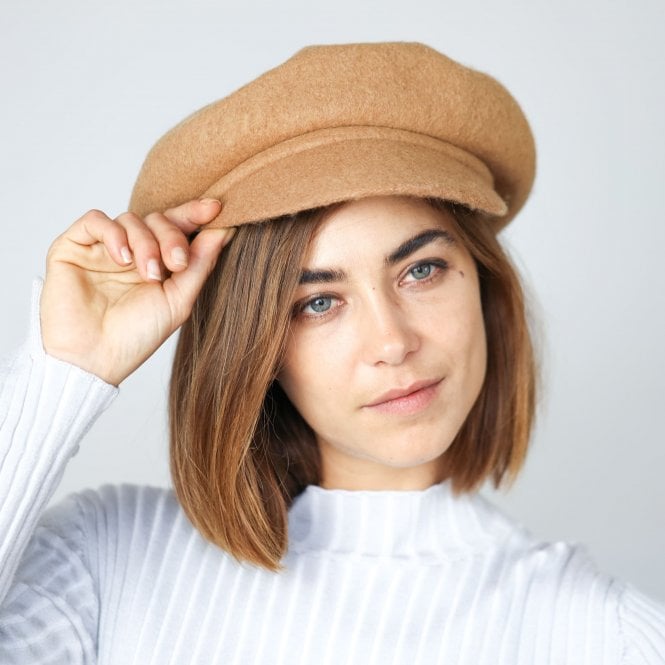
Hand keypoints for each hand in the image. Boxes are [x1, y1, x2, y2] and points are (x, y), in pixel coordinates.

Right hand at [40, 199, 233, 385]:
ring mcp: (103, 249)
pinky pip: (96, 220)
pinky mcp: (73, 247)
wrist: (94, 358)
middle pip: (158, 219)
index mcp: (158, 262)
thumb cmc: (137, 335)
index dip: (196, 213)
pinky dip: (114, 234)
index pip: (178, 227)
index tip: (216, 208)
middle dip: (173, 236)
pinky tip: (123, 259)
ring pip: (131, 219)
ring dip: (146, 243)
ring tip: (148, 274)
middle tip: (177, 263)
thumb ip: (200, 264)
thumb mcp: (179, 300)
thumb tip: (224, 230)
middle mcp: (132, 251)